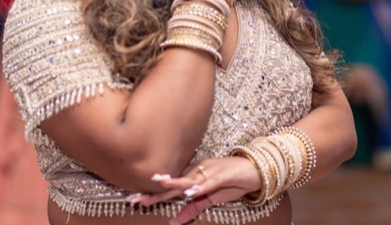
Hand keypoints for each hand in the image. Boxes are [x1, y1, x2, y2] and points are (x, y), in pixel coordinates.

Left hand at [127, 156, 260, 223]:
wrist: (255, 170)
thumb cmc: (233, 182)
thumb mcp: (211, 199)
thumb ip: (193, 209)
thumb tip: (175, 222)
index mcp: (193, 176)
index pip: (170, 187)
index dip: (153, 193)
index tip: (135, 200)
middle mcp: (198, 171)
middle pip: (174, 183)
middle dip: (155, 191)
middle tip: (136, 198)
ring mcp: (210, 171)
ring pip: (188, 179)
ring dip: (174, 184)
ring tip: (158, 185)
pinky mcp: (223, 174)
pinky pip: (209, 181)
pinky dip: (200, 187)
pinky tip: (190, 191)